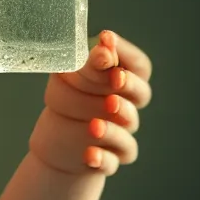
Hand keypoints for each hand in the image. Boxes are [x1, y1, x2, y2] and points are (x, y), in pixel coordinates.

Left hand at [29, 30, 152, 175]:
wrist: (58, 132)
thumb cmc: (70, 94)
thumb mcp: (70, 73)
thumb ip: (88, 64)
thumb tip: (104, 50)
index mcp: (121, 76)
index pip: (137, 64)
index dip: (124, 52)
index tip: (106, 38)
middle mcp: (127, 103)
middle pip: (141, 93)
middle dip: (129, 85)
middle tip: (115, 78)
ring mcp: (121, 131)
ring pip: (127, 127)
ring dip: (113, 125)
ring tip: (94, 124)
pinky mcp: (110, 157)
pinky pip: (112, 161)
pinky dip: (102, 158)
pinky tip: (89, 154)